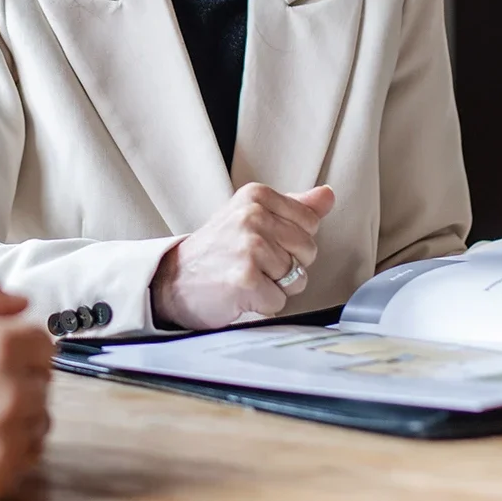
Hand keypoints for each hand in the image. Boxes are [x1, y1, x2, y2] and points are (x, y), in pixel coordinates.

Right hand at [0, 266, 51, 500]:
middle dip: (17, 377)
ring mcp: (5, 441)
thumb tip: (20, 302)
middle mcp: (10, 394)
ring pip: (38, 422)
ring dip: (17, 415)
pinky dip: (7, 450)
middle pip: (42, 382)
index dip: (17, 344)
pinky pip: (25, 459)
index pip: (42, 343)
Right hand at [151, 183, 336, 330]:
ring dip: (274, 287)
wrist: (173, 280)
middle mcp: (252, 216)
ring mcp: (249, 247)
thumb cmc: (215, 251)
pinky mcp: (246, 279)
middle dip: (287, 266)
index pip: (309, 223)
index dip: (290, 242)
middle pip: (308, 251)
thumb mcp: (250, 217)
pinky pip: (279, 301)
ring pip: (297, 278)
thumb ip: (293, 207)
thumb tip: (328, 196)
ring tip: (245, 277)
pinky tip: (240, 293)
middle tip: (252, 264)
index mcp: (256, 196)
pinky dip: (262, 304)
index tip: (261, 242)